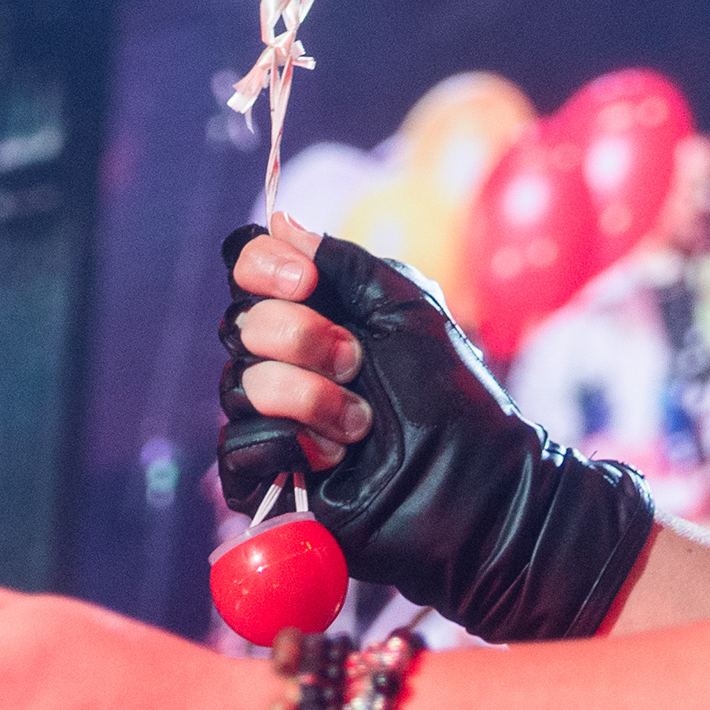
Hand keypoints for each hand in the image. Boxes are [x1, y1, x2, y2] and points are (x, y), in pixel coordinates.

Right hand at [215, 218, 656, 642]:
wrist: (473, 486)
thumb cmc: (451, 395)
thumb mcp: (404, 307)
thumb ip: (341, 262)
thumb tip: (278, 223)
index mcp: (316, 311)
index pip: (246, 267)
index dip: (260, 265)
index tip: (305, 282)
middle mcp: (286, 359)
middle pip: (237, 323)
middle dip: (300, 337)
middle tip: (356, 361)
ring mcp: (275, 419)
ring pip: (238, 385)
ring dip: (307, 397)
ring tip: (362, 422)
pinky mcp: (269, 478)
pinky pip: (237, 447)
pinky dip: (287, 445)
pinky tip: (332, 456)